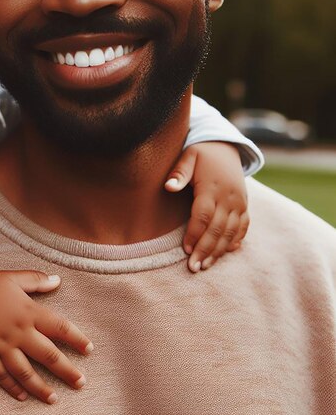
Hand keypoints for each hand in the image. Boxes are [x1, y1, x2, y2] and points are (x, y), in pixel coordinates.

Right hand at [0, 270, 92, 403]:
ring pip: (26, 372)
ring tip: (54, 398)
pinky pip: (1, 376)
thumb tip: (57, 281)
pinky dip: (12, 387)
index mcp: (29, 312)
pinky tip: (22, 396)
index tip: (89, 350)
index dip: (77, 339)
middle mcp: (19, 332)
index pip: (60, 328)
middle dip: (67, 370)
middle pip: (48, 355)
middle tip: (81, 382)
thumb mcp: (13, 277)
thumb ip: (37, 280)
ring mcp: (2, 346)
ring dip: (41, 387)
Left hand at [165, 142, 248, 272]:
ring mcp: (240, 203)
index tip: (185, 249)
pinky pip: (243, 227)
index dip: (194, 233)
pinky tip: (226, 253)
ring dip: (219, 250)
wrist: (226, 147)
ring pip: (231, 231)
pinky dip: (235, 241)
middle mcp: (229, 197)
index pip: (203, 215)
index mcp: (212, 187)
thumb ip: (179, 172)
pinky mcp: (245, 206)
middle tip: (194, 267)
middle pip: (218, 228)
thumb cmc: (201, 154)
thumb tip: (169, 187)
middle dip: (205, 249)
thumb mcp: (189, 155)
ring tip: (205, 265)